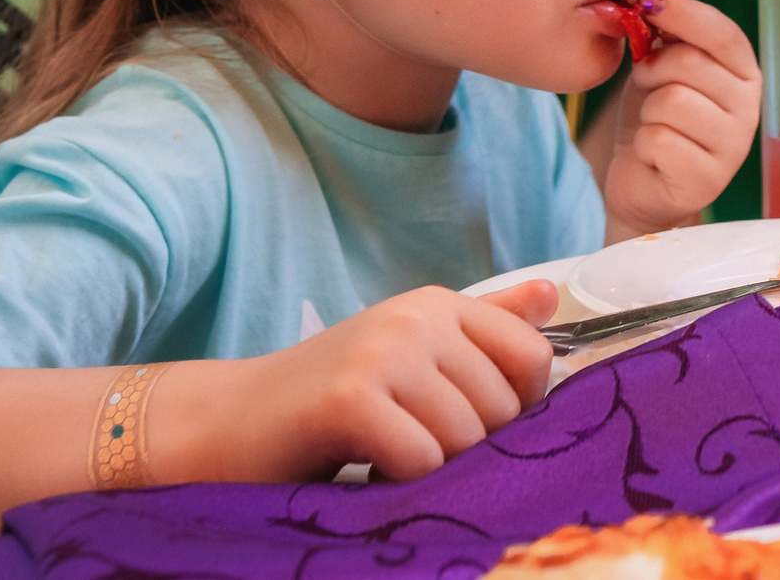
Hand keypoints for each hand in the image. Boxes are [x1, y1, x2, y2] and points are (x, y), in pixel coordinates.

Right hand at [163, 280, 556, 483]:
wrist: (226, 423)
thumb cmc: (327, 401)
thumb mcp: (412, 355)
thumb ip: (482, 329)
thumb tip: (553, 297)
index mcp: (439, 304)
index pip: (533, 357)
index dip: (517, 409)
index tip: (468, 425)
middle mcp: (417, 317)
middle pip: (503, 409)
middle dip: (468, 449)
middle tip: (410, 445)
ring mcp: (383, 352)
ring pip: (466, 440)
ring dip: (431, 469)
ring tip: (384, 454)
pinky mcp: (351, 398)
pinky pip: (421, 461)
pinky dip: (398, 481)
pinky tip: (365, 469)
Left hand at [602, 0, 759, 237]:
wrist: (642, 182)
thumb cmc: (656, 119)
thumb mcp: (662, 70)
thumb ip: (667, 39)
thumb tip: (655, 5)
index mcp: (743, 76)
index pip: (724, 34)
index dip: (685, 12)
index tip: (650, 3)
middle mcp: (748, 110)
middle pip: (690, 63)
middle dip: (653, 69)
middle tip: (647, 84)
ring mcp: (732, 148)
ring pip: (672, 101)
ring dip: (648, 110)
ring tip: (654, 123)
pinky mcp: (707, 181)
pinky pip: (659, 140)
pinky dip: (643, 144)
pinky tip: (654, 155)